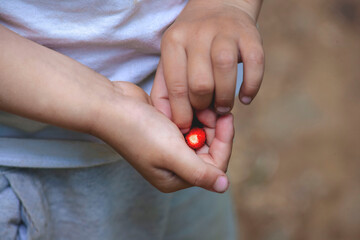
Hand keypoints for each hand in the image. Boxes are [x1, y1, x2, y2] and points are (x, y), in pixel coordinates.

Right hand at [91, 82, 233, 192]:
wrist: (110, 106)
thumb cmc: (139, 131)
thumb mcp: (172, 154)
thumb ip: (200, 172)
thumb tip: (224, 187)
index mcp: (174, 178)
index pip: (213, 166)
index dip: (225, 143)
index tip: (228, 118)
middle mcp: (173, 166)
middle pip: (209, 150)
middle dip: (215, 131)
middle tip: (218, 109)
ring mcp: (169, 147)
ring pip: (200, 136)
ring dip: (206, 121)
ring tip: (205, 105)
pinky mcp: (166, 131)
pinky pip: (189, 126)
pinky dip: (194, 116)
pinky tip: (195, 104)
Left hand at [151, 0, 263, 131]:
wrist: (218, 6)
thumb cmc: (191, 44)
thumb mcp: (170, 59)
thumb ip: (166, 89)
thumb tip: (173, 123)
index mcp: (173, 42)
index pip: (176, 86)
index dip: (182, 113)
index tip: (187, 127)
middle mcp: (197, 34)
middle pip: (200, 82)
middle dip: (204, 106)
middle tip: (208, 112)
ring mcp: (225, 32)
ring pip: (225, 70)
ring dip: (226, 98)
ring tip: (224, 108)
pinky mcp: (250, 35)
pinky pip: (254, 64)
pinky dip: (251, 86)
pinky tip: (245, 98)